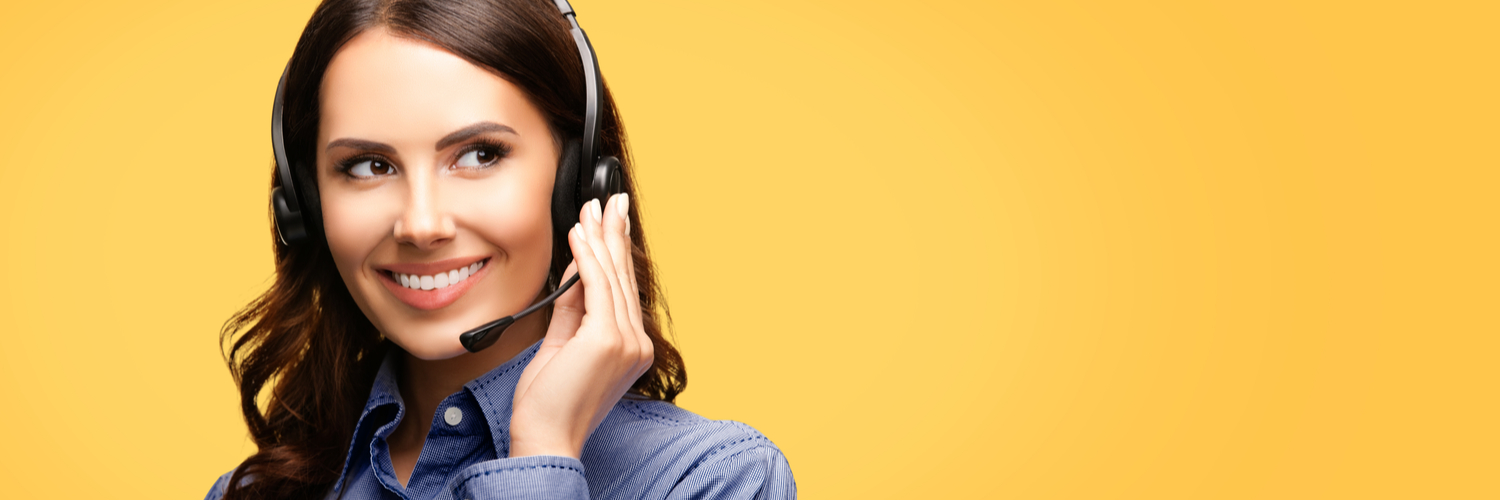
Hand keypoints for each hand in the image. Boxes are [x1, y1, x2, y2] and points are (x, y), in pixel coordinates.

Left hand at [510, 193, 651, 458]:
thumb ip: (572, 310)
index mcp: (631, 348)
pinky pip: (597, 287)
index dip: (615, 252)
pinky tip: (579, 235)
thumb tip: (576, 272)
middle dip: (613, 234)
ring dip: (599, 239)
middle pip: (623, 278)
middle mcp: (636, 344)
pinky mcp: (607, 340)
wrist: (545, 438)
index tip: (608, 222)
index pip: (622, 290)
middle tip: (609, 200)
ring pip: (611, 278)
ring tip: (591, 209)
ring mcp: (626, 343)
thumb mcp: (562, 347)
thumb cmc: (549, 405)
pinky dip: (587, 257)